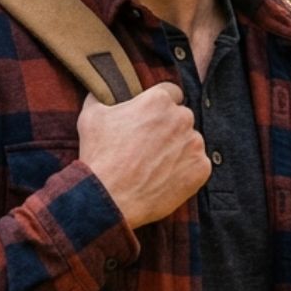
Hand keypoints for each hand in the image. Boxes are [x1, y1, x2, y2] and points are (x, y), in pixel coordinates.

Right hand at [77, 82, 212, 229]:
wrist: (108, 200)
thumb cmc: (98, 157)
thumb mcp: (90, 118)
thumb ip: (99, 97)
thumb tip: (99, 91)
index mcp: (158, 100)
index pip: (170, 93)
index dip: (158, 108)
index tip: (149, 121)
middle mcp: (182, 117)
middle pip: (181, 119)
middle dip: (168, 130)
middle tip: (147, 149)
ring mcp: (194, 144)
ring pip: (189, 143)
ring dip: (177, 151)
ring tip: (154, 168)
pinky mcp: (201, 169)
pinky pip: (196, 166)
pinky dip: (184, 173)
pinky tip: (163, 180)